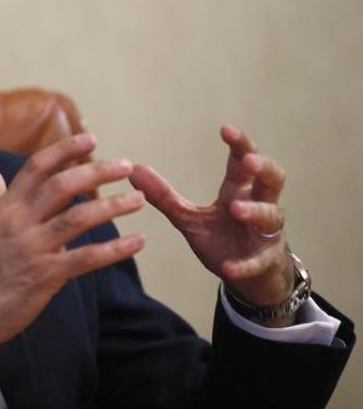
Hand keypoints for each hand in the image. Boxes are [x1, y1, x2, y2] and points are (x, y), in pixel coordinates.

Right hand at [0, 134, 146, 383]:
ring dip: (112, 206)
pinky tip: (137, 242)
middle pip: (61, 186)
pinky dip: (114, 249)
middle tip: (126, 166)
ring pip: (77, 218)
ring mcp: (33, 249)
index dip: (64, 150)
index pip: (36, 168)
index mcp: (7, 208)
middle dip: (96, 172)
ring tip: (138, 200)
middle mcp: (19, 223)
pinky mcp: (46, 276)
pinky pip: (85, 258)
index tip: (90, 139)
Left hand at [128, 125, 294, 316]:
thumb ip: (164, 196)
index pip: (243, 161)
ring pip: (271, 214)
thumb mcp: (189, 218)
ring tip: (235, 209)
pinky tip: (228, 268)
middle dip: (264, 167)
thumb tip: (134, 170)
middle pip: (273, 179)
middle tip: (248, 161)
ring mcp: (266, 234)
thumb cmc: (223, 239)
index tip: (225, 129)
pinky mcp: (266, 261)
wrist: (248, 279)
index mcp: (238, 191)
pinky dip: (245, 264)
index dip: (239, 144)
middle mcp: (258, 206)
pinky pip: (259, 261)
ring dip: (255, 210)